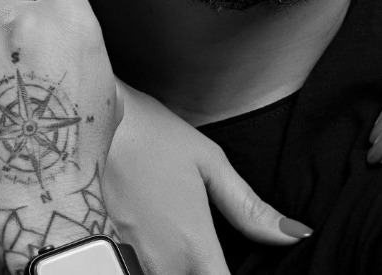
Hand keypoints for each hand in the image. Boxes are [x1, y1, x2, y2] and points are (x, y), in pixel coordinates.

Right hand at [108, 83, 313, 273]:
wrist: (85, 121)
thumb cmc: (152, 136)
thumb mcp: (210, 163)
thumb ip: (250, 210)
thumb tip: (295, 234)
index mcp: (192, 247)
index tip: (232, 265)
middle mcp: (159, 266)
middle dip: (203, 271)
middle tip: (207, 250)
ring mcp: (127, 264)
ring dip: (178, 267)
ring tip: (181, 242)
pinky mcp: (103, 256)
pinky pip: (135, 272)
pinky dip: (150, 265)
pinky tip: (157, 245)